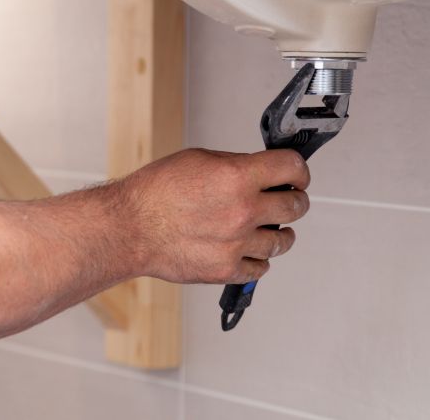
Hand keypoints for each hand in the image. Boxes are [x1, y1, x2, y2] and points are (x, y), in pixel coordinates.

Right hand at [118, 148, 309, 283]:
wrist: (130, 228)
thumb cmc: (155, 192)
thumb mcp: (199, 160)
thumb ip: (236, 166)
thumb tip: (261, 172)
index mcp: (237, 177)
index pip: (292, 167)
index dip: (299, 170)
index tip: (297, 175)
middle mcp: (243, 211)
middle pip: (296, 206)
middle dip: (296, 200)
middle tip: (290, 200)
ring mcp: (237, 244)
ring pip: (282, 241)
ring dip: (280, 233)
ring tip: (268, 228)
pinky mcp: (226, 270)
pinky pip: (261, 268)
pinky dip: (258, 259)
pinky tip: (248, 249)